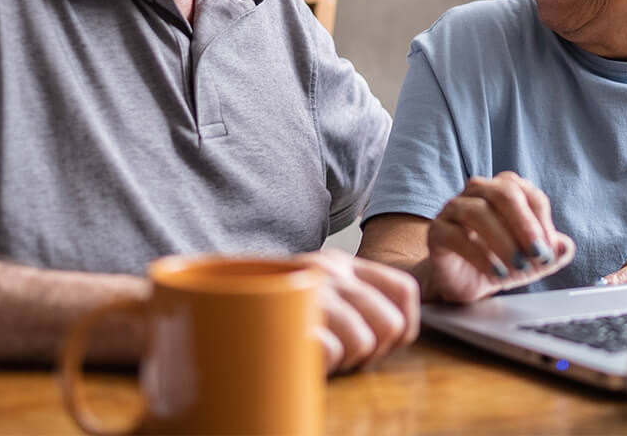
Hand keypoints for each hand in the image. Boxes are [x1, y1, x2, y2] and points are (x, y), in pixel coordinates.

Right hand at [293, 249, 419, 374]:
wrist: (219, 314)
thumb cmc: (281, 311)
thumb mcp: (322, 291)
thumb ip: (358, 298)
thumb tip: (402, 329)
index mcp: (343, 264)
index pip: (404, 288)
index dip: (406, 325)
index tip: (388, 344)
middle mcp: (330, 272)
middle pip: (391, 322)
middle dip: (376, 350)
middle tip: (351, 355)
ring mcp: (311, 294)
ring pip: (364, 341)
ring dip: (348, 359)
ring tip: (328, 355)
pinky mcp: (291, 321)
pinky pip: (332, 351)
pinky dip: (326, 362)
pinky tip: (310, 355)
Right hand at [425, 172, 574, 303]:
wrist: (462, 283)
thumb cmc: (498, 262)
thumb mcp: (531, 261)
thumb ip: (551, 252)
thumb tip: (565, 246)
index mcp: (503, 191)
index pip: (527, 193)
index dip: (542, 221)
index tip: (549, 250)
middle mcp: (478, 192)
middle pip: (503, 192)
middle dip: (525, 224)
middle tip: (538, 254)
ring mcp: (454, 209)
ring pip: (477, 211)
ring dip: (503, 240)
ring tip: (518, 266)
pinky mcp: (437, 231)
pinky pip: (456, 235)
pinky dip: (480, 255)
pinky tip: (495, 273)